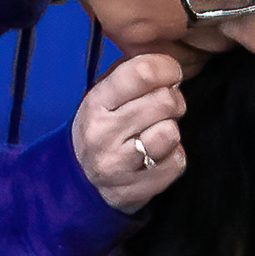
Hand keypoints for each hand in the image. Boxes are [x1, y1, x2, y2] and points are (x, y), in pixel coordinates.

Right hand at [74, 52, 190, 211]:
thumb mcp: (104, 94)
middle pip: (165, 101)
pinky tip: (158, 155)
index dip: (167, 68)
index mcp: (96, 103)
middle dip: (174, 100)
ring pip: (170, 133)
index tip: (171, 73)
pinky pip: (176, 163)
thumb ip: (131, 74)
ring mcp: (117, 165)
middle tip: (166, 107)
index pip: (142, 73)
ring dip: (171, 129)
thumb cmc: (102, 127)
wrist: (78, 179)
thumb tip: (168, 65)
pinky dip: (173, 157)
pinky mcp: (134, 190)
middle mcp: (103, 134)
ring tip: (159, 131)